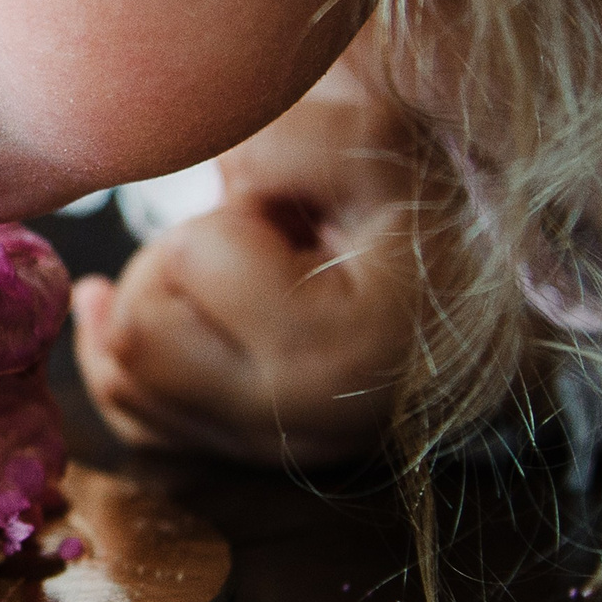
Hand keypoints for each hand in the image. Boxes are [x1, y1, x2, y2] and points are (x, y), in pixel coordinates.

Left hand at [72, 43, 427, 466]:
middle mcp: (296, 422)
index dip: (230, 217)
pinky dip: (123, 360)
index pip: (193, 259)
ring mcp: (265, 451)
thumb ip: (290, 145)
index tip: (296, 221)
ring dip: (154, 309)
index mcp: (339, 349)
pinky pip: (132, 415)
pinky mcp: (238, 457)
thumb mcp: (381, 152)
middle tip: (250, 246)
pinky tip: (140, 306)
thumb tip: (214, 175)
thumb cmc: (431, 221)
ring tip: (228, 280)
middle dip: (171, 264)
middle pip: (140, 330)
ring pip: (122, 377)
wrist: (478, 303)